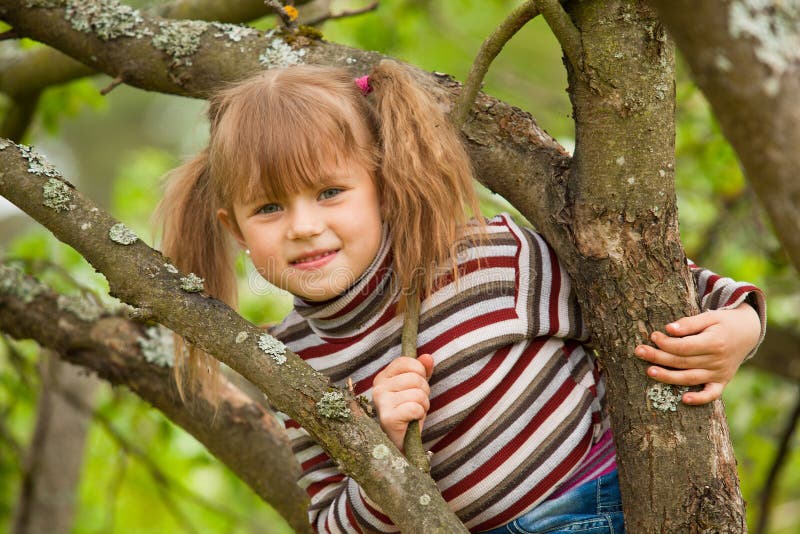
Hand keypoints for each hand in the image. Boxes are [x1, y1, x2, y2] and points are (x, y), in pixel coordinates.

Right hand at [372, 354, 433, 450]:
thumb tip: (428, 357)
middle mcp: (378, 388)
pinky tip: (412, 420)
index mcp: (382, 377)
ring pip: (417, 393)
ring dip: (423, 404)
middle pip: (415, 378)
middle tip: (417, 403)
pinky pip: (415, 408)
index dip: (420, 372)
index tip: (417, 385)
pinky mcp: (387, 418)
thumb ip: (422, 370)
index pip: (405, 361)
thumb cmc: (409, 412)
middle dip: (424, 391)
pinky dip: (419, 414)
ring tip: (414, 412)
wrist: (403, 442)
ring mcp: (381, 403)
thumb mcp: (417, 387)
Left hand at [634, 303, 760, 404]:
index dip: (666, 343)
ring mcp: (719, 373)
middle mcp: (717, 360)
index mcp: (714, 343)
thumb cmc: (724, 322)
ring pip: (691, 378)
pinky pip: (712, 394)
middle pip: (683, 362)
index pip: (684, 346)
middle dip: (659, 357)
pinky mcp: (722, 381)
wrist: (748, 332)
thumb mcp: (709, 317)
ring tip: (649, 371)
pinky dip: (700, 399)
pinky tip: (684, 400)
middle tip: (639, 351)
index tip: (653, 335)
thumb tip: (669, 329)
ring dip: (669, 377)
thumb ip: (689, 323)